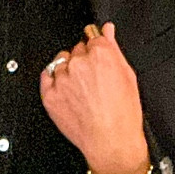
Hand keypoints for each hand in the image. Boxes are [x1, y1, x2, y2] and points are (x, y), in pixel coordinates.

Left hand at [40, 22, 149, 173]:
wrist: (111, 142)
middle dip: (84, 62)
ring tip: (82, 92)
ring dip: (69, 71)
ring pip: (61, 63)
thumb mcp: (128, 77)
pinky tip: (67, 93)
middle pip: (77, 50)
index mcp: (101, 53)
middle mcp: (79, 63)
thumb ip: (114, 49)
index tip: (98, 61)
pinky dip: (54, 81)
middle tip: (93, 82)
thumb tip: (108, 31)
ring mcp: (63, 78)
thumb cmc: (123, 115)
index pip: (93, 38)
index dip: (97, 51)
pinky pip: (47, 76)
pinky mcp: (50, 94)